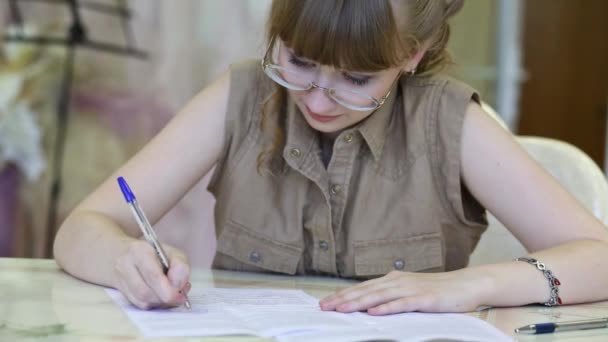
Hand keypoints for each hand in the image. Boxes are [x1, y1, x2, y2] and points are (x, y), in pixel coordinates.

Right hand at [113, 240, 190, 308]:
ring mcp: (120, 280)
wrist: (123, 254)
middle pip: (145, 292)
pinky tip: (161, 296)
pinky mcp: (121, 293)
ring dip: (161, 301)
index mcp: (139, 251)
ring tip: (172, 293)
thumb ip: (179, 266)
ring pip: (142, 301)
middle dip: (166, 297)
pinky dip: (154, 304)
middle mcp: (125, 266)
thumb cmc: (153, 253)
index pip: (153, 275)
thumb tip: (179, 285)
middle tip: (180, 296)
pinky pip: (139, 305)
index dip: (169, 288)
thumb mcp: (171, 252)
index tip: (181, 292)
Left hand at [319, 269, 489, 314]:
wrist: (467, 285)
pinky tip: (374, 313)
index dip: (343, 295)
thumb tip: (369, 305)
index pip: (362, 288)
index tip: (325, 303)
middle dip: (343, 299)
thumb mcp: (410, 291)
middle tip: (324, 307)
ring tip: (341, 309)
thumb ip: (390, 295)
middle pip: (366, 291)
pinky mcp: (424, 299)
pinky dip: (386, 308)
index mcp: (393, 280)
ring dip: (358, 303)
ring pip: (379, 296)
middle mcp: (398, 281)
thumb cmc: (438, 291)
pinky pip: (402, 304)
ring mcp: (411, 289)